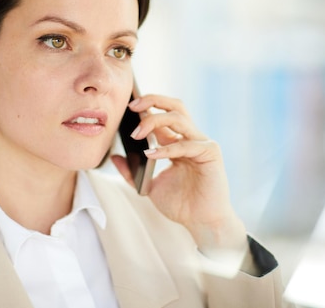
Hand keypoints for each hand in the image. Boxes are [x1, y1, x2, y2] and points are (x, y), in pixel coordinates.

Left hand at [111, 94, 248, 256]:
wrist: (202, 223)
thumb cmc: (180, 205)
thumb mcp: (149, 186)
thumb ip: (132, 172)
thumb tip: (114, 157)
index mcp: (177, 142)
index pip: (163, 114)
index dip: (146, 106)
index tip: (126, 105)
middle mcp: (190, 138)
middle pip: (174, 107)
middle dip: (153, 101)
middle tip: (133, 106)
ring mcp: (201, 144)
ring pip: (179, 118)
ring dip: (155, 121)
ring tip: (136, 133)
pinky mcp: (210, 153)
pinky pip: (186, 144)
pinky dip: (166, 149)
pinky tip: (150, 155)